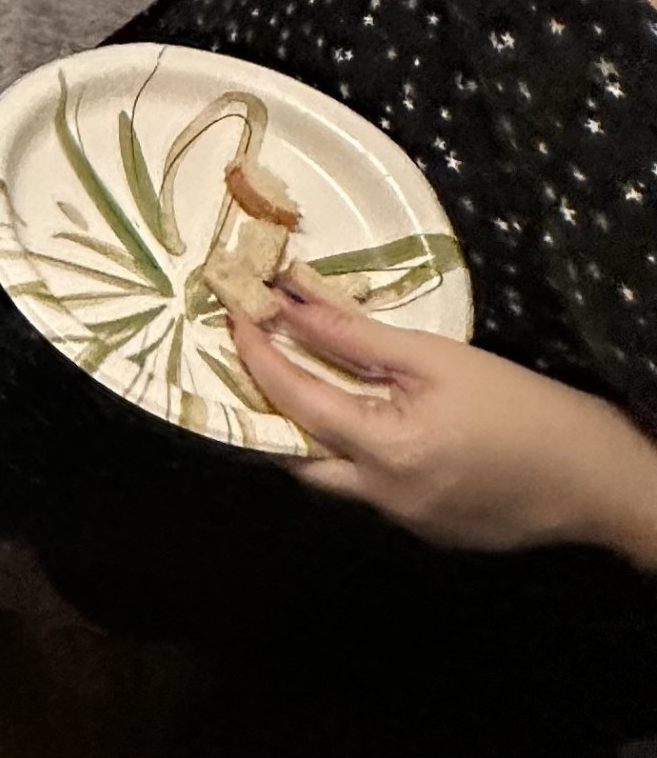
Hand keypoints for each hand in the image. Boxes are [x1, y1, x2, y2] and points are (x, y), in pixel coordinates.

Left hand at [229, 272, 656, 562]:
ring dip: (313, 434)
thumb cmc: (526, 408)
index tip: (234, 316)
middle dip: (270, 410)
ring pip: (332, 479)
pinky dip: (356, 455)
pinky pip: (371, 491)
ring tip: (308, 382)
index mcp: (382, 452)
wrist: (601, 479)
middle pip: (297, 458)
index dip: (256, 354)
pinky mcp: (428, 532)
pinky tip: (371, 422)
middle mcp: (382, 498)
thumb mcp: (440, 359)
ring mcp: (404, 523)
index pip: (292, 399)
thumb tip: (287, 303)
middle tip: (261, 359)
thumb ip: (355, 335)